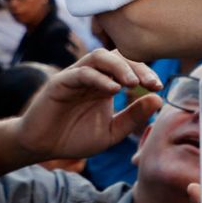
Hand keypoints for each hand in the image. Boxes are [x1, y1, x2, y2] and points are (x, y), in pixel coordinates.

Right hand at [12, 49, 163, 162]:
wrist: (42, 146)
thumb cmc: (74, 137)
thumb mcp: (111, 132)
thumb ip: (133, 117)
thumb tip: (158, 100)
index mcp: (105, 84)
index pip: (129, 66)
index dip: (146, 72)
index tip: (159, 87)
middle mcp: (92, 75)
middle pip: (117, 55)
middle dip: (137, 66)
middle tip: (152, 83)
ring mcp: (75, 76)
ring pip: (99, 57)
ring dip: (119, 66)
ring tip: (133, 83)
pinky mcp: (60, 83)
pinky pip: (81, 73)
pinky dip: (99, 78)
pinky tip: (113, 90)